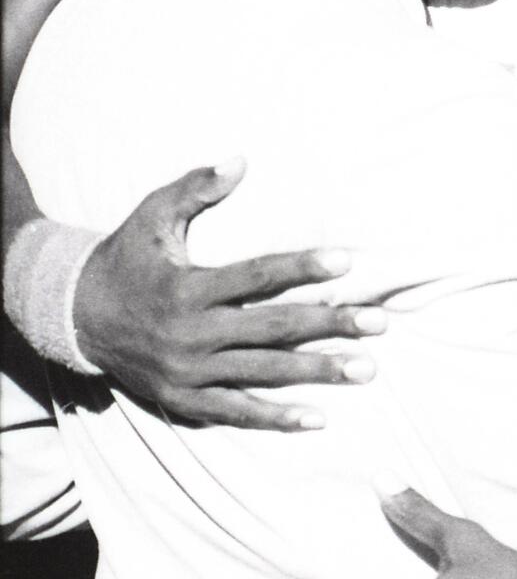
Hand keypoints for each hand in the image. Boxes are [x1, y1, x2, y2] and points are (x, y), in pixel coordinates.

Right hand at [72, 158, 385, 428]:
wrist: (74, 317)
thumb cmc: (125, 257)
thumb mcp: (152, 215)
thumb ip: (195, 187)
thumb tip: (239, 160)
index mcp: (188, 288)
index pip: (256, 276)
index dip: (302, 267)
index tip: (347, 261)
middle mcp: (191, 333)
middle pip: (273, 328)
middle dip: (330, 325)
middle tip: (379, 323)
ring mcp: (189, 372)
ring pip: (264, 373)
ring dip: (318, 372)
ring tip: (366, 369)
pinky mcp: (185, 400)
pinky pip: (238, 411)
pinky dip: (277, 418)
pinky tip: (318, 418)